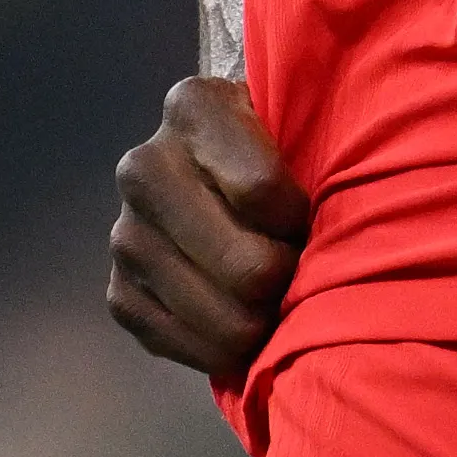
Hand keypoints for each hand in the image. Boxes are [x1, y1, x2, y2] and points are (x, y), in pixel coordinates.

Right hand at [105, 76, 310, 374]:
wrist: (217, 167)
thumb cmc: (278, 143)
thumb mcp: (300, 122)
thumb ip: (319, 153)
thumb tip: (337, 232)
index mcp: (192, 107)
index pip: (263, 190)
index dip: (301, 219)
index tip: (310, 216)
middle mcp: (144, 167)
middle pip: (248, 268)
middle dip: (288, 280)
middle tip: (300, 268)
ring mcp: (126, 234)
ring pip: (223, 317)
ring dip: (263, 319)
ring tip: (276, 295)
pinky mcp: (119, 292)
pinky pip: (184, 345)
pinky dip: (225, 350)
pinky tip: (242, 324)